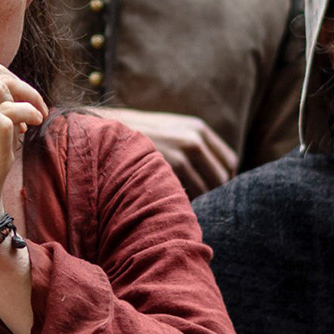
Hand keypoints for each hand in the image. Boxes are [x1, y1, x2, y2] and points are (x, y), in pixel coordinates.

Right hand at [90, 106, 237, 195]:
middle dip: (213, 193)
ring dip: (198, 200)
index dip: (222, 180)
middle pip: (222, 178)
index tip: (211, 191)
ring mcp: (182, 153)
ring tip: (179, 204)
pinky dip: (183, 202)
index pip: (229, 162)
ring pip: (208, 190)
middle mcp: (194, 139)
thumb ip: (193, 148)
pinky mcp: (168, 167)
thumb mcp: (170, 132)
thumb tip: (220, 177)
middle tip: (196, 204)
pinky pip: (189, 194)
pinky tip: (167, 202)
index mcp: (198, 129)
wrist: (104, 135)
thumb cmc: (137, 141)